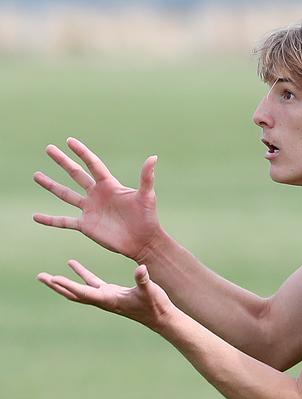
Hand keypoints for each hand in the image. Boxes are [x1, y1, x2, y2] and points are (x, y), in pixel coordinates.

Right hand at [33, 137, 162, 260]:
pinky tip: (35, 216)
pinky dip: (50, 220)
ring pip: (65, 195)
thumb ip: (146, 177)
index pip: (93, 164)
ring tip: (36, 175)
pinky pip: (64, 221)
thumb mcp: (147, 196)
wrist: (143, 241)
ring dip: (51, 185)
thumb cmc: (147, 217)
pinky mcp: (86, 226)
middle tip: (49, 148)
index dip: (82, 152)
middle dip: (62, 161)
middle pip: (76, 174)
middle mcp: (97, 195)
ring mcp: (90, 210)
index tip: (69, 141)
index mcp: (109, 185)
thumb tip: (153, 157)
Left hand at [37, 260, 176, 332]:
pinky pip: (91, 282)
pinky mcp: (111, 292)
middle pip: (74, 294)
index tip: (54, 279)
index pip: (84, 292)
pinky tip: (72, 264)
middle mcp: (103, 300)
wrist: (160, 317)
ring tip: (48, 276)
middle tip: (40, 277)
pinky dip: (81, 274)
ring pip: (79, 289)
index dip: (69, 285)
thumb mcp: (150, 291)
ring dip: (63, 282)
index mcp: (109, 300)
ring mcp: (106, 296)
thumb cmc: (155, 305)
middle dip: (57, 286)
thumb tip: (140, 268)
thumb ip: (143, 280)